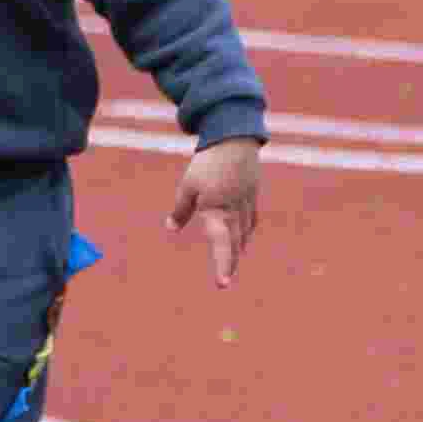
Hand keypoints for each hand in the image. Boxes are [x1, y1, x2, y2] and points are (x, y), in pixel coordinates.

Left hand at [165, 137, 261, 287]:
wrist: (235, 137)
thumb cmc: (208, 162)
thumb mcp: (188, 186)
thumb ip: (181, 209)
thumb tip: (171, 228)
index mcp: (218, 209)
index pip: (221, 243)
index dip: (222, 264)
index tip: (222, 283)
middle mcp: (235, 210)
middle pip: (235, 243)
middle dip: (229, 262)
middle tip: (224, 281)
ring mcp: (246, 203)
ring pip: (244, 232)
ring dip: (237, 248)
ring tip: (230, 264)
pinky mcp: (252, 195)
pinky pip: (250, 219)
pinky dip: (245, 231)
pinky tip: (241, 237)